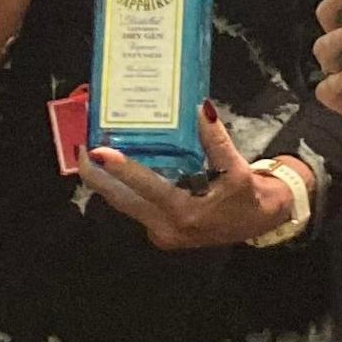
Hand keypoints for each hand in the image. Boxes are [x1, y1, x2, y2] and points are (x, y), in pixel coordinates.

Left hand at [84, 110, 294, 250]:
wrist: (260, 223)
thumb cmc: (248, 198)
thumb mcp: (237, 169)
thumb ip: (217, 141)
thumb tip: (202, 110)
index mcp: (186, 213)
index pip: (146, 188)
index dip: (121, 169)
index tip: (98, 151)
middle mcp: (167, 227)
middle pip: (121, 200)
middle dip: (97, 175)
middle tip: (81, 144)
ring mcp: (160, 231)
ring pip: (123, 204)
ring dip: (105, 180)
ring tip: (89, 151)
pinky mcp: (159, 229)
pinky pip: (133, 205)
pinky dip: (122, 186)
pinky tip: (112, 166)